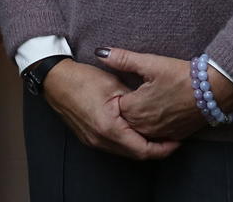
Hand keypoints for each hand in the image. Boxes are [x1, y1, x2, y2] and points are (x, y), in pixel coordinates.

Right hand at [41, 59, 177, 160]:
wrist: (55, 80)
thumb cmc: (82, 79)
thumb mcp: (114, 85)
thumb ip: (135, 101)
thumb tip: (154, 108)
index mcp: (109, 128)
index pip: (142, 149)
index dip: (163, 148)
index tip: (177, 141)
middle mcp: (101, 140)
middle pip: (135, 154)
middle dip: (156, 149)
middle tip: (172, 139)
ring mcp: (94, 141)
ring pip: (125, 151)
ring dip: (142, 146)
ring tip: (158, 135)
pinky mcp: (90, 138)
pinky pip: (114, 146)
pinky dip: (129, 142)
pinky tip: (136, 132)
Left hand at [100, 46, 232, 143]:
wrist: (214, 90)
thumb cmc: (181, 75)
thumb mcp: (150, 63)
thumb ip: (123, 58)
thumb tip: (100, 52)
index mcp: (135, 109)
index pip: (115, 108)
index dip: (115, 97)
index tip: (118, 87)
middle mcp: (146, 125)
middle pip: (126, 121)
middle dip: (125, 110)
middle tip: (132, 94)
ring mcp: (161, 132)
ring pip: (141, 130)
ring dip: (138, 119)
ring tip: (144, 103)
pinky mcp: (175, 134)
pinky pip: (158, 135)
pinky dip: (154, 126)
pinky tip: (157, 114)